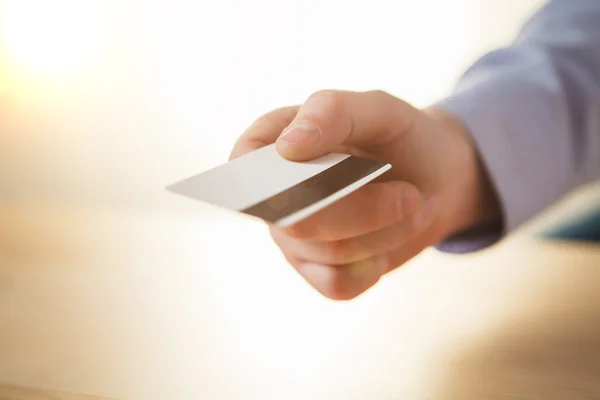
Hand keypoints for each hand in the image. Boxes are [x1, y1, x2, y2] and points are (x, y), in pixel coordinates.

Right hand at [231, 90, 499, 299]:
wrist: (436, 179)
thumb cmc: (400, 138)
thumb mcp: (378, 110)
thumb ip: (332, 113)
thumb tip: (286, 148)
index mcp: (277, 141)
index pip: (245, 159)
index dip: (269, 173)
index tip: (312, 168)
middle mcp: (277, 193)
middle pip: (296, 218)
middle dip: (365, 209)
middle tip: (410, 195)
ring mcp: (292, 236)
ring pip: (328, 252)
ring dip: (386, 232)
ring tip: (412, 205)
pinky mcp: (316, 271)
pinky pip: (337, 283)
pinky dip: (375, 264)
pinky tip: (388, 240)